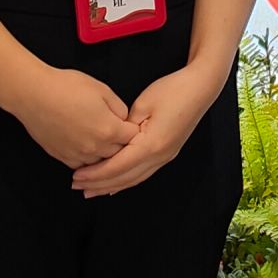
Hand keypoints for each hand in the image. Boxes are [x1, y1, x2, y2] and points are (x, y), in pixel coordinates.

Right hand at [12, 63, 139, 166]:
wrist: (34, 95)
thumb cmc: (67, 87)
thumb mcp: (101, 89)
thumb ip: (119, 107)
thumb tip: (124, 119)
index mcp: (109, 129)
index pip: (132, 137)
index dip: (132, 128)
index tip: (130, 123)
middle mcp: (95, 147)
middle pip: (119, 152)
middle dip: (121, 142)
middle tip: (117, 130)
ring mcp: (78, 155)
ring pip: (101, 162)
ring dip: (104, 153)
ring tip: (99, 137)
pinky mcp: (63, 158)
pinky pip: (82, 165)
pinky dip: (86, 159)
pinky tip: (84, 145)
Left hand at [71, 62, 217, 198]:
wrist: (201, 88)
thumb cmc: (172, 90)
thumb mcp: (143, 104)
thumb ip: (125, 127)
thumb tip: (112, 141)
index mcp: (151, 145)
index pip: (117, 166)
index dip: (96, 174)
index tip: (76, 176)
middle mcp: (159, 156)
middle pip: (125, 177)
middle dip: (99, 184)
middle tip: (77, 185)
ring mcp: (165, 157)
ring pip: (134, 179)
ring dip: (112, 185)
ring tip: (91, 190)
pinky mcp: (167, 153)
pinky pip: (143, 173)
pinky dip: (126, 180)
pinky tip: (116, 184)